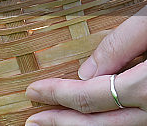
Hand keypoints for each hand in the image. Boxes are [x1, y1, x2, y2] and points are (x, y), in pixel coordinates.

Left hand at [25, 6, 146, 124]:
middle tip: (33, 121)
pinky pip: (132, 123)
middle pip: (101, 124)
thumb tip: (85, 72)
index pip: (89, 96)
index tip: (33, 91)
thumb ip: (119, 46)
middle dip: (62, 123)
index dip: (57, 94)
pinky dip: (105, 122)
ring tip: (54, 123)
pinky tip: (86, 118)